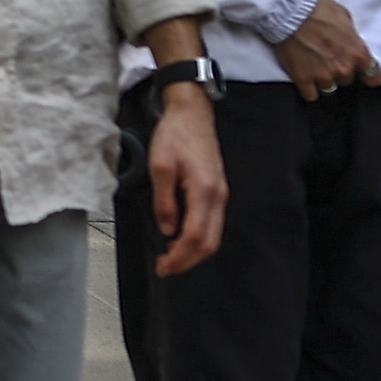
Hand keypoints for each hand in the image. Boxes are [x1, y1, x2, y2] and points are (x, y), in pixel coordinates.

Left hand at [145, 85, 227, 275]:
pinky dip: (198, 237)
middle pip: (209, 243)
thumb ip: (164, 201)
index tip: (163, 266)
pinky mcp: (217, 190)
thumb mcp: (160, 166)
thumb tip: (167, 228)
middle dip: (187, 260)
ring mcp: (220, 195)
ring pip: (213, 235)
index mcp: (204, 191)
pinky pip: (212, 223)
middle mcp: (218, 197)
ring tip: (170, 257)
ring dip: (193, 251)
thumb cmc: (175, 134)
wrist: (192, 112)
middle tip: (165, 268)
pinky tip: (181, 238)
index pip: (196, 237)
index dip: (180, 257)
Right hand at [271, 0, 380, 99]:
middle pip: (347, 80)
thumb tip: (350, 41)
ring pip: (329, 88)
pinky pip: (311, 95)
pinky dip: (308, 88)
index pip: (373, 76)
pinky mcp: (303, 79)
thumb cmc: (316, 8)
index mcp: (358, 53)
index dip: (368, 75)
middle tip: (328, 57)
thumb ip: (351, 36)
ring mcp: (323, 75)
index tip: (364, 75)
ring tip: (313, 65)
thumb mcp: (344, 16)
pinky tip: (305, 76)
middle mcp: (343, 68)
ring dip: (323, 79)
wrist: (289, 10)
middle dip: (339, 70)